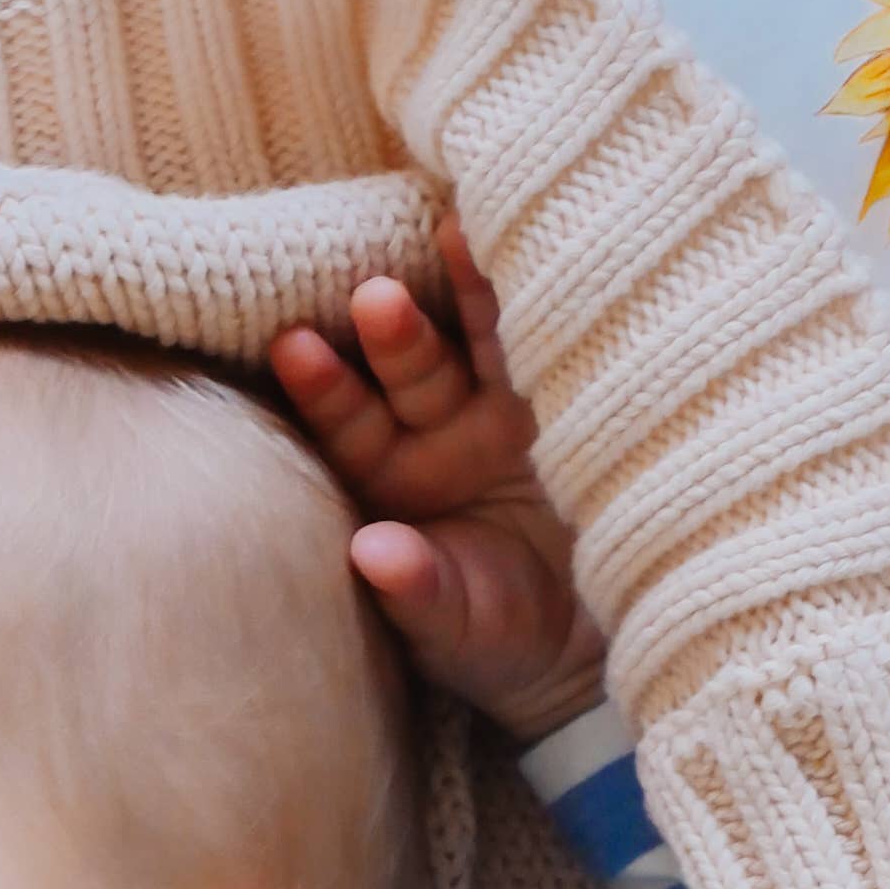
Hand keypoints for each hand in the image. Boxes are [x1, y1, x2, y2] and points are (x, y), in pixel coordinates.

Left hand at [272, 220, 607, 746]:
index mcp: (396, 482)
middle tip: (372, 297)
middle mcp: (443, 433)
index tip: (293, 348)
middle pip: (410, 369)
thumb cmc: (504, 645)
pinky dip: (540, 291)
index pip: (350, 426)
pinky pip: (552, 334)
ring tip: (451, 234)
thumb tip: (370, 555)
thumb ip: (414, 593)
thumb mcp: (456, 629)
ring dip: (466, 290)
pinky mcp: (571, 394)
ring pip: (481, 337)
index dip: (325, 389)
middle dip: (392, 333)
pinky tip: (532, 239)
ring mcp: (508, 408)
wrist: (596, 655)